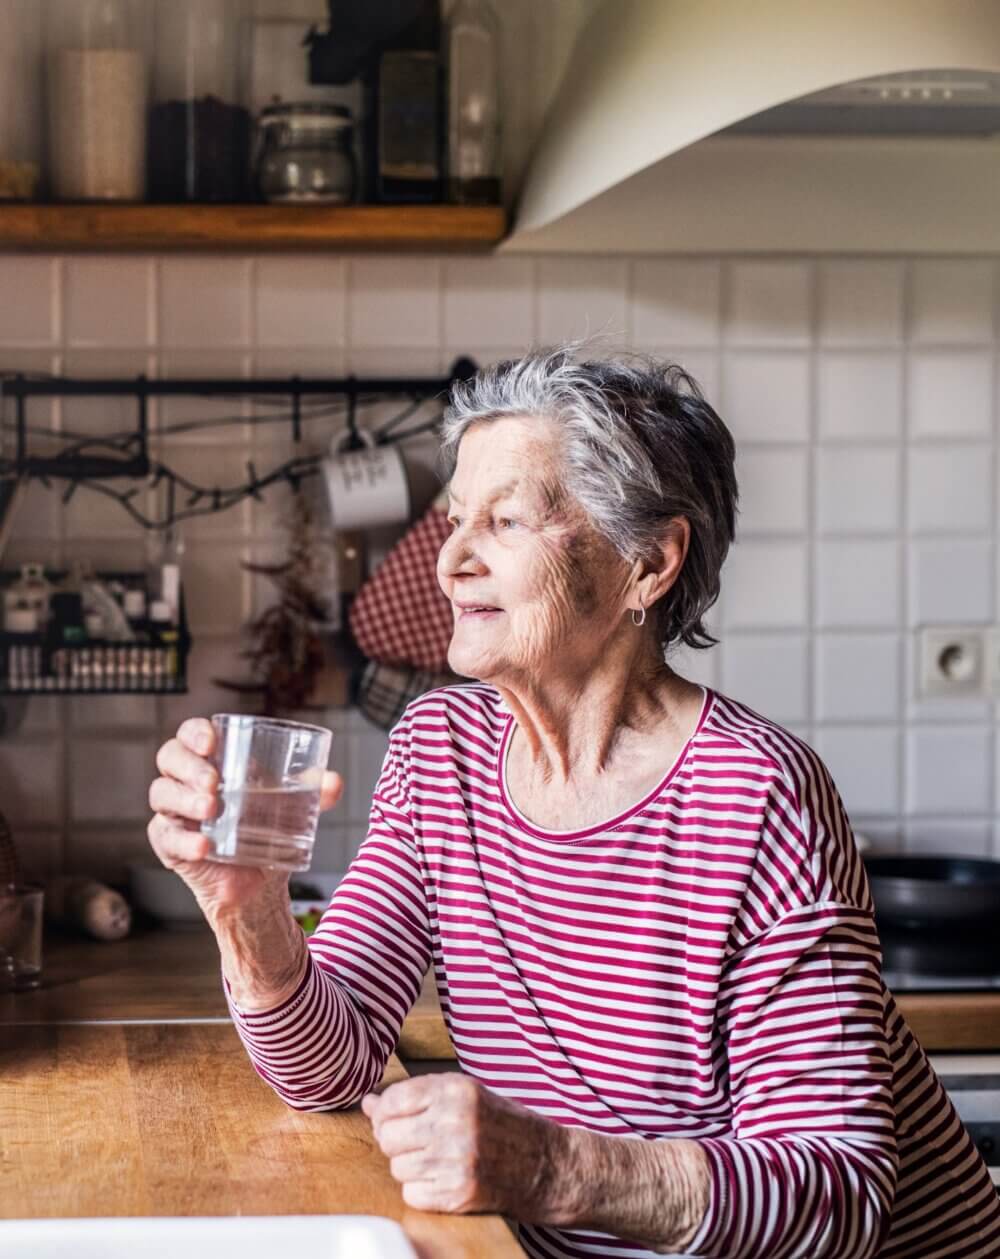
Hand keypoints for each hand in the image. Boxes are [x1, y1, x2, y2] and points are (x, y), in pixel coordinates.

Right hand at [147, 716, 342, 920]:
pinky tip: (204, 845)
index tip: (212, 741)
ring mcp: (174, 812)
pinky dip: (185, 840)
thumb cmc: (268, 828)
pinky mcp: (169, 844)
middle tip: (214, 782)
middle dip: (190, 766)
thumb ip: (313, 791)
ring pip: (162, 793)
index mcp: (212, 760)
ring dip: (186, 799)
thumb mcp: (292, 806)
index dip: (195, 732)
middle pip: (169, 758)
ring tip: (212, 809)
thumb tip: (333, 782)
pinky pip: (167, 838)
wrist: (260, 879)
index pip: (191, 734)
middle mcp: (186, 781)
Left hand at [362, 1073, 572, 1219]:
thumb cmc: (504, 1125)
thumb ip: (417, 1096)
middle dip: (395, 1141)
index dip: (386, 1112)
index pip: (392, 1100)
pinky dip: (421, 1190)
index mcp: (456, 1090)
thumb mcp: (465, 1095)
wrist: (545, 1164)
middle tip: (418, 1141)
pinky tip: (443, 1178)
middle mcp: (455, 1122)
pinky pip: (412, 1194)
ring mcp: (457, 1160)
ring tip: (436, 1159)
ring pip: (397, 1167)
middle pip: (388, 1136)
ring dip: (410, 1167)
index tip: (395, 1118)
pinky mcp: (459, 1193)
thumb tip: (369, 1103)